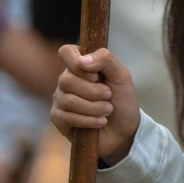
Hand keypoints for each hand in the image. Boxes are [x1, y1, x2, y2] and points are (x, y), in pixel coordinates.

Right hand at [50, 44, 141, 163]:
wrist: (125, 131)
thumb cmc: (122, 101)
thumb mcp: (122, 76)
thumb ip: (106, 60)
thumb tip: (82, 60)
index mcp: (80, 66)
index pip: (66, 52)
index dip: (78, 63)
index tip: (96, 76)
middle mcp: (66, 81)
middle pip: (66, 80)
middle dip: (94, 92)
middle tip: (109, 97)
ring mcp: (60, 100)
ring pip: (68, 100)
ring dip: (95, 108)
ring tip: (107, 110)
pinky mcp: (58, 119)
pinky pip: (67, 117)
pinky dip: (89, 120)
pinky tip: (100, 122)